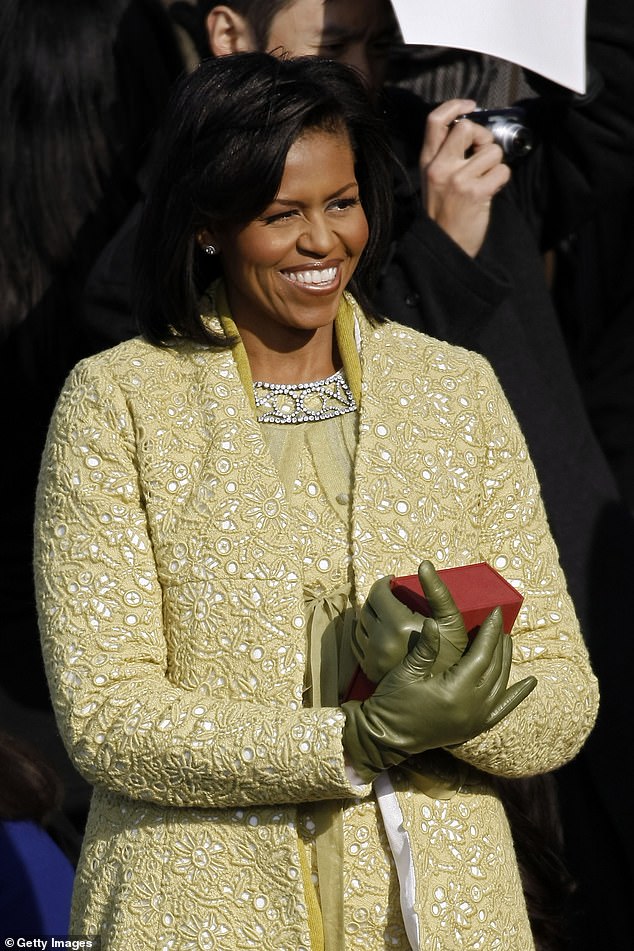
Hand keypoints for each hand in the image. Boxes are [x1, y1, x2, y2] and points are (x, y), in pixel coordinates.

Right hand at [342, 606, 536, 781]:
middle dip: (499, 641)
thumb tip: (435, 621)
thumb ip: (426, 647)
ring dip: (506, 660)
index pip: (481, 654)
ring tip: (507, 639)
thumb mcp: (406, 671)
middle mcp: (472, 707)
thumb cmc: (392, 702)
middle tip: (500, 620)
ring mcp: (476, 720)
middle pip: (495, 667)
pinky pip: (502, 709)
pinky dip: (517, 695)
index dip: (489, 632)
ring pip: (500, 684)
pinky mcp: (475, 728)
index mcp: (455, 691)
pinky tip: (530, 682)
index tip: (495, 611)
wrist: (386, 737)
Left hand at [352, 560, 468, 682]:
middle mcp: (379, 641)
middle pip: (366, 607)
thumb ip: (438, 591)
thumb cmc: (453, 655)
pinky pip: (356, 643)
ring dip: (369, 615)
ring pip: (358, 625)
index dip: (384, 583)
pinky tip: (376, 631)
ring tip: (383, 613)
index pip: (377, 592)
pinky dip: (363, 633)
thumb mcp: (451, 621)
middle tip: (389, 597)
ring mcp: (371, 657)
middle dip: (376, 598)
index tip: (392, 582)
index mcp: (397, 625)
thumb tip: (424, 564)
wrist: (443, 695)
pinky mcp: (368, 670)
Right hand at [420, 99, 510, 256]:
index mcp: (428, 162)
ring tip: (485, 180)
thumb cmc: (442, 214)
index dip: (455, 106)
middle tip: (482, 152)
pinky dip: (501, 179)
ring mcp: (458, 180)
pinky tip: (491, 191)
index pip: (435, 121)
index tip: (470, 106)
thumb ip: (445, 155)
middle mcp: (440, 168)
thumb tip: (473, 131)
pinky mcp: (476, 193)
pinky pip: (502, 170)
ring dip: (495, 163)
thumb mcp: (432, 181)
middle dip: (483, 136)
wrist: (444, 247)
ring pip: (491, 150)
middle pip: (467, 127)